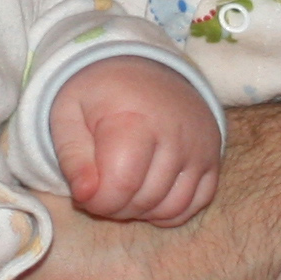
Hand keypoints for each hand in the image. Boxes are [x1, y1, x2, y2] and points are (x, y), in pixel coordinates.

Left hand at [48, 59, 219, 224]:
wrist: (144, 67)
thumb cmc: (100, 95)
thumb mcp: (68, 115)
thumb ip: (72, 158)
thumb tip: (85, 196)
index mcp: (135, 120)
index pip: (120, 186)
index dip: (96, 202)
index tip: (85, 192)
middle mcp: (176, 135)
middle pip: (145, 199)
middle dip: (115, 207)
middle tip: (101, 190)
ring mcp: (200, 147)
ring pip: (172, 207)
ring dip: (141, 211)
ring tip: (123, 192)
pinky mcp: (212, 157)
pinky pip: (197, 203)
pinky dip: (169, 211)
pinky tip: (148, 197)